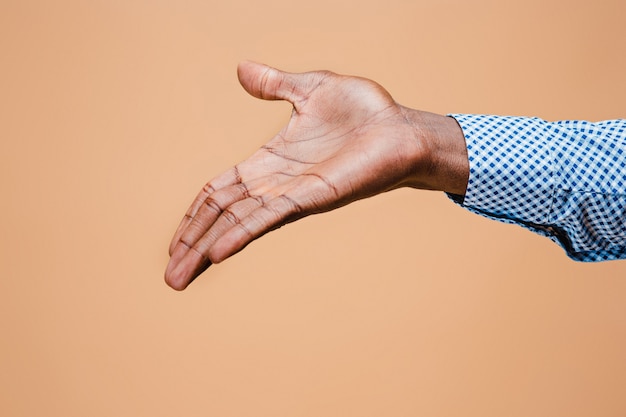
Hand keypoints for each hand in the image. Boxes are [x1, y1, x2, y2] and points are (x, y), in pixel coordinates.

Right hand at [165, 61, 467, 289]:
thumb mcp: (309, 88)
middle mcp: (274, 184)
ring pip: (237, 224)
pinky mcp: (313, 198)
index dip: (194, 214)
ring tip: (178, 279)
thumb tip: (241, 68)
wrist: (402, 127)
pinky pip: (269, 217)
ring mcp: (292, 194)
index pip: (219, 192)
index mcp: (268, 162)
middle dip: (192, 244)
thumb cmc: (364, 111)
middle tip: (170, 279)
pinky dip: (241, 234)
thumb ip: (274, 84)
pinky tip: (216, 253)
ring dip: (205, 250)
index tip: (174, 242)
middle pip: (220, 216)